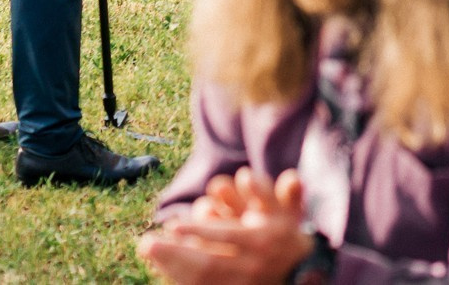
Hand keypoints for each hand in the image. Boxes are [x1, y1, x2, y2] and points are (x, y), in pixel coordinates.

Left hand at [138, 168, 311, 283]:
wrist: (301, 273)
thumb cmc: (286, 233)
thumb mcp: (287, 210)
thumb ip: (275, 191)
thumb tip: (246, 175)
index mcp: (262, 240)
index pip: (227, 236)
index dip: (199, 230)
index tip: (172, 224)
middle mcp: (252, 265)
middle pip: (209, 264)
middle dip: (177, 254)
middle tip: (146, 243)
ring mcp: (242, 283)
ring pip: (203, 278)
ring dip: (173, 266)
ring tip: (148, 248)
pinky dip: (181, 276)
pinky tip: (164, 265)